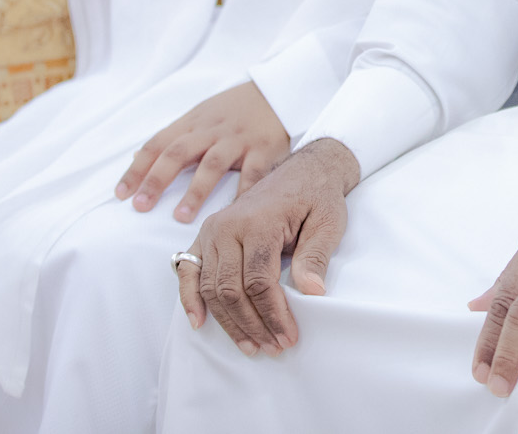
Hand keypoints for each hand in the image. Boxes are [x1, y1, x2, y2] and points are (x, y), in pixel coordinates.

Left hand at [116, 82, 290, 221]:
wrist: (275, 92)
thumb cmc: (232, 110)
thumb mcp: (198, 116)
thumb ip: (171, 138)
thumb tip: (136, 156)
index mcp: (192, 123)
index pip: (157, 144)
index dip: (137, 169)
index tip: (121, 195)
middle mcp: (211, 131)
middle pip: (178, 153)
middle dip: (157, 180)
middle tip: (141, 206)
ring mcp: (238, 140)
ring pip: (212, 164)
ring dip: (195, 191)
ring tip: (181, 217)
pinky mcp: (264, 149)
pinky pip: (253, 173)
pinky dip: (243, 192)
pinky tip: (232, 212)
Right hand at [177, 138, 359, 355]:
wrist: (302, 171)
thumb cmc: (317, 197)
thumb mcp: (328, 222)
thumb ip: (316, 256)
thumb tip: (312, 293)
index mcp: (259, 222)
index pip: (259, 282)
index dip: (274, 315)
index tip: (289, 337)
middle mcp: (228, 226)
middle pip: (232, 290)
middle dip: (253, 324)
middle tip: (274, 347)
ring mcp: (212, 231)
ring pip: (212, 288)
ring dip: (229, 322)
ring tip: (251, 345)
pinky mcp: (206, 235)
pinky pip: (189, 271)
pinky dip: (189, 298)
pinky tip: (199, 322)